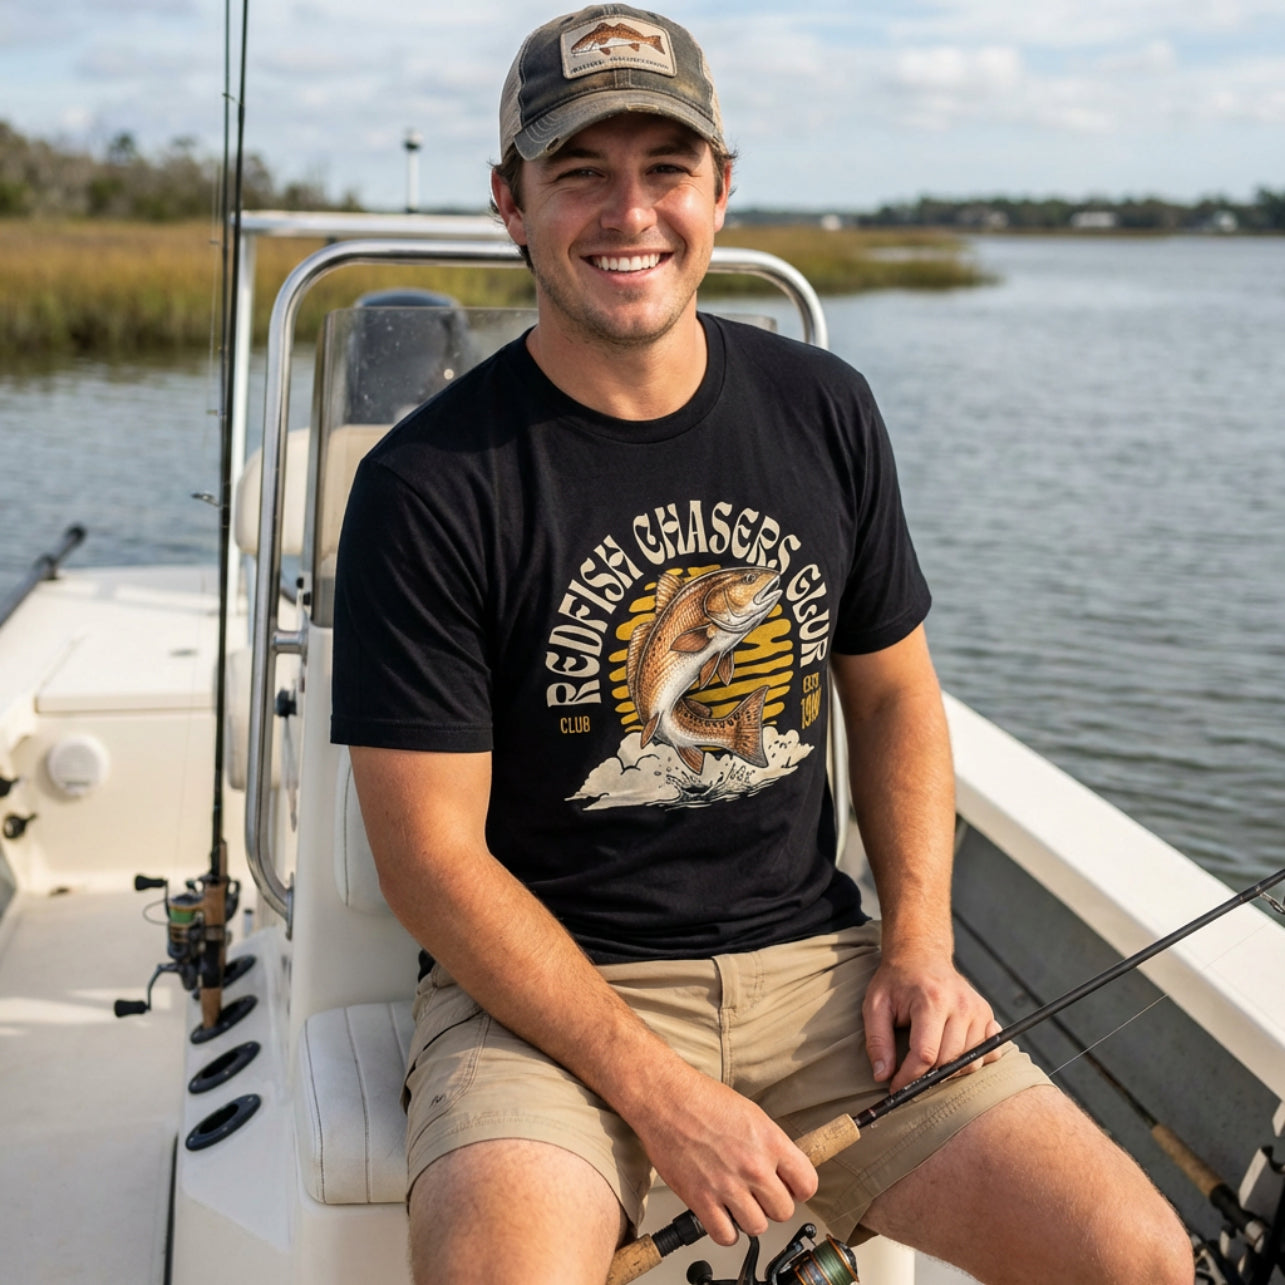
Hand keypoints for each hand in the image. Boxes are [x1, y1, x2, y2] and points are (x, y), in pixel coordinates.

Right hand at [630, 1064, 817, 1247]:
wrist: (666, 1099)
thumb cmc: (703, 1100)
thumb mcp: (751, 1114)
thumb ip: (770, 1144)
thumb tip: (782, 1169)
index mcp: (770, 1141)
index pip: (807, 1184)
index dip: (798, 1189)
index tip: (789, 1188)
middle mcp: (753, 1166)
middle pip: (783, 1211)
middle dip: (772, 1204)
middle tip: (758, 1194)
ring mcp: (728, 1185)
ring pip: (757, 1227)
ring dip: (749, 1218)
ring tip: (737, 1202)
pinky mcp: (701, 1200)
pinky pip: (726, 1236)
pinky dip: (725, 1230)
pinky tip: (720, 1214)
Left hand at [862, 948, 1002, 1093]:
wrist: (921, 955)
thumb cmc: (896, 981)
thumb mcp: (875, 1005)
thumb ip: (877, 1041)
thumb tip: (882, 1076)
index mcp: (932, 1001)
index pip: (926, 1054)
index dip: (909, 1078)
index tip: (896, 1088)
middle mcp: (961, 1005)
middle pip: (950, 1062)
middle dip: (927, 1076)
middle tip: (910, 1077)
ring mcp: (979, 1010)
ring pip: (971, 1062)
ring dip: (949, 1071)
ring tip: (929, 1062)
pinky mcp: (988, 1015)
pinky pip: (990, 1053)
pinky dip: (973, 1060)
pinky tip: (954, 1053)